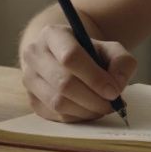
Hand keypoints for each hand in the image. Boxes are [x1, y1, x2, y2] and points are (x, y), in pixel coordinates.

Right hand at [19, 23, 136, 121]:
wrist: (62, 57)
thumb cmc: (89, 53)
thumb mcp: (109, 49)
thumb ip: (121, 62)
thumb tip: (116, 85)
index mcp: (52, 35)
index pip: (70, 57)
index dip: (94, 77)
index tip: (113, 91)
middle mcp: (34, 54)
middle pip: (63, 83)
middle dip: (93, 98)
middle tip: (112, 104)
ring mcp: (29, 78)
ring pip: (58, 103)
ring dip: (86, 110)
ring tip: (102, 107)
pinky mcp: (31, 99)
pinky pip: (56, 115)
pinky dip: (77, 117)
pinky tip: (88, 109)